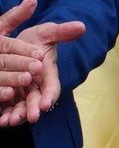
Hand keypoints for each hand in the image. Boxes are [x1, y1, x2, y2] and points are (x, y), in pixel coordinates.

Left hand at [0, 0, 85, 126]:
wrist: (20, 46)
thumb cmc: (36, 39)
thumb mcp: (47, 33)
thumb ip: (62, 32)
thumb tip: (81, 26)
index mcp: (47, 73)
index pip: (52, 87)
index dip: (50, 95)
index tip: (47, 103)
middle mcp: (37, 86)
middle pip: (37, 100)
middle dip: (34, 109)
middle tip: (32, 117)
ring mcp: (24, 92)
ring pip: (22, 107)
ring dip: (18, 115)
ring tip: (11, 121)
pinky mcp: (12, 95)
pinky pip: (9, 107)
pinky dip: (6, 114)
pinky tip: (1, 121)